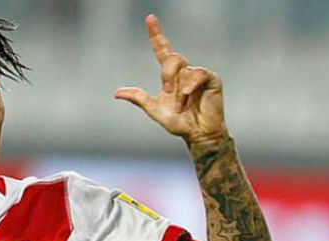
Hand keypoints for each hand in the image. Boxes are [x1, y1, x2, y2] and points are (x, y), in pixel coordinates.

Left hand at [115, 15, 227, 145]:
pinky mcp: (211, 79)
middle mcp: (184, 71)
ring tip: (184, 104)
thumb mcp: (153, 109)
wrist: (196, 134)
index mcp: (170, 76)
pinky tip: (188, 96)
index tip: (150, 18)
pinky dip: (190, 86)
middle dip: (167, 75)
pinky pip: (198, 74)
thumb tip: (116, 93)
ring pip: (184, 68)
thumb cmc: (178, 122)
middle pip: (171, 57)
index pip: (162, 50)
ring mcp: (198, 74)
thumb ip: (138, 98)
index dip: (156, 34)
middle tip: (169, 92)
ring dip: (179, 90)